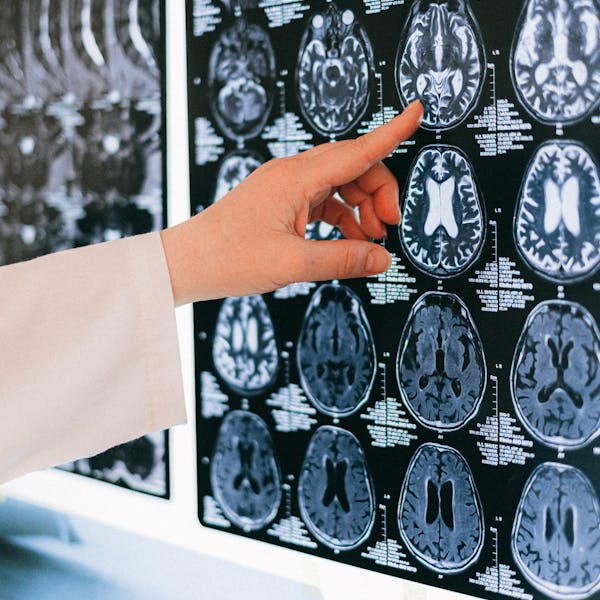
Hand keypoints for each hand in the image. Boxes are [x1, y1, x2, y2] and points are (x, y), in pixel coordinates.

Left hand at [161, 100, 422, 305]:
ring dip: (360, 207)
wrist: (187, 263)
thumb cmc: (227, 258)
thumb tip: (381, 259)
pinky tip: (348, 241)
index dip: (390, 134)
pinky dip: (341, 218)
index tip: (416, 113)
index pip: (355, 151)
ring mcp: (285, 188)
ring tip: (371, 239)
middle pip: (351, 167)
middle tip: (389, 225)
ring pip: (338, 185)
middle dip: (378, 191)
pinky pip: (322, 202)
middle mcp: (290, 175)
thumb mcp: (291, 263)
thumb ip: (342, 259)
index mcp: (294, 178)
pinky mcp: (280, 203)